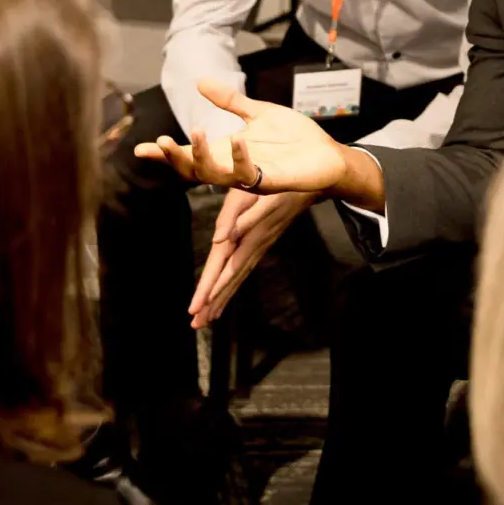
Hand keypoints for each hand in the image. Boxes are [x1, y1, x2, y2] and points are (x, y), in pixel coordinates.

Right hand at [133, 79, 347, 194]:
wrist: (327, 152)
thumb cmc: (294, 137)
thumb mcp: (257, 112)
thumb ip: (229, 100)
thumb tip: (200, 81)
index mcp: (227, 152)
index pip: (190, 155)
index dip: (165, 154)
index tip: (140, 149)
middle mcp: (233, 168)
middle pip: (193, 171)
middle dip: (175, 158)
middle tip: (162, 142)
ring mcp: (250, 177)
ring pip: (215, 177)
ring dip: (202, 158)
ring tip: (196, 133)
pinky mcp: (271, 181)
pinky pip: (250, 175)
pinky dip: (241, 158)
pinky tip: (238, 140)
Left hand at [189, 189, 316, 328]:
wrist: (306, 181)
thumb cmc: (273, 181)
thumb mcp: (250, 193)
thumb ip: (233, 217)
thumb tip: (219, 239)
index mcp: (247, 235)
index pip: (225, 267)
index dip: (210, 288)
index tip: (197, 307)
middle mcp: (254, 246)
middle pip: (230, 279)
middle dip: (213, 302)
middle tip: (197, 324)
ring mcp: (260, 246)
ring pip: (238, 277)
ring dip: (222, 299)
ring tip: (207, 319)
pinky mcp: (262, 243)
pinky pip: (244, 269)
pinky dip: (233, 284)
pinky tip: (225, 295)